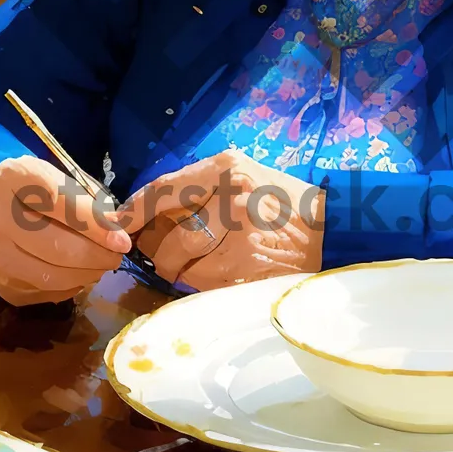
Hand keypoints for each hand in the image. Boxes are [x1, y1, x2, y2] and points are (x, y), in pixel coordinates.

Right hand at [0, 157, 131, 306]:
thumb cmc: (34, 190)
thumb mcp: (60, 177)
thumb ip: (92, 198)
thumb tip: (122, 226)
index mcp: (14, 177)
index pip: (60, 202)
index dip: (95, 224)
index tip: (122, 240)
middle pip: (56, 246)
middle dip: (97, 255)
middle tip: (117, 256)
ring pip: (51, 275)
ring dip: (87, 274)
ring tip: (102, 264)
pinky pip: (45, 292)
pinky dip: (70, 285)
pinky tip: (79, 273)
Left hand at [118, 149, 324, 290]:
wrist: (335, 226)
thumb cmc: (284, 199)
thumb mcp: (245, 174)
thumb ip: (202, 187)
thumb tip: (150, 214)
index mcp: (225, 167)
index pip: (163, 189)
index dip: (134, 211)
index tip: (117, 224)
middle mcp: (229, 195)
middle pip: (169, 237)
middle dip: (160, 253)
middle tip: (163, 255)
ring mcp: (239, 233)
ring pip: (184, 265)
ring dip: (182, 273)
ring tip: (198, 266)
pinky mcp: (248, 265)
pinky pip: (206, 283)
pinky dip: (204, 284)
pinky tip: (220, 274)